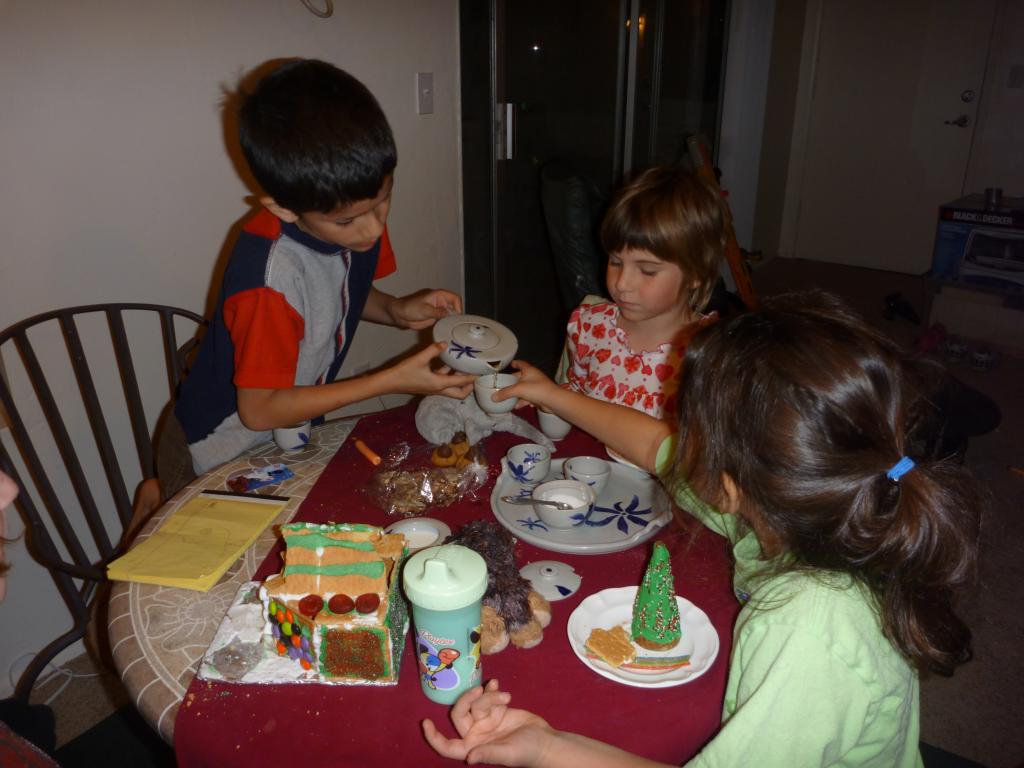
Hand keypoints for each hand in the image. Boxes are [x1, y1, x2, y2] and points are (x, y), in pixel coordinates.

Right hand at [385, 342, 474, 397]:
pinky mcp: (429, 385)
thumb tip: (445, 343)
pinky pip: (443, 382)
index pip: (461, 383)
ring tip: (465, 367)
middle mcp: (439, 389)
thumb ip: (433, 350)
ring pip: (452, 388)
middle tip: (474, 374)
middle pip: (460, 393)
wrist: (390, 382)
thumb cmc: (404, 372)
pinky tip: (448, 363)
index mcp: (439, 384)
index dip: (472, 378)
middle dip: (469, 386)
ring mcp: (434, 388)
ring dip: (459, 380)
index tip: (481, 373)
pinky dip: (448, 375)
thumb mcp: (419, 359)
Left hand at [389, 289, 462, 329]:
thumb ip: (438, 312)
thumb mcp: (425, 309)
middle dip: (457, 313)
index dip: (458, 305)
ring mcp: (438, 310)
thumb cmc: (408, 307)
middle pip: (454, 306)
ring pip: (450, 314)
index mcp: (438, 295)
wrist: (399, 315)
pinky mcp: (435, 317)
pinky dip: (447, 324)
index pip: (454, 298)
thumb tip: (450, 314)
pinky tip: (447, 328)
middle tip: (456, 322)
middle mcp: (440, 302)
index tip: (457, 314)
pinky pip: (445, 320)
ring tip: (452, 326)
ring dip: (452, 319)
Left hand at [422, 680, 553, 765]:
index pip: (448, 746)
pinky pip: (488, 695)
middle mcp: (476, 734)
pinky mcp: (497, 710)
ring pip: (477, 702)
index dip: (434, 737)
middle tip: (481, 690)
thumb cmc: (527, 752)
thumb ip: (487, 753)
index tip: (425, 722)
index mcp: (473, 748)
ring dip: (489, 696)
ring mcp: (486, 721)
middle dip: (468, 700)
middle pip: (459, 714)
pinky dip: (492, 689)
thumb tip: (468, 758)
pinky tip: (497, 684)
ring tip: (506, 697)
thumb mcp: (508, 753)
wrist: (546, 741)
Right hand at [493, 361, 560, 410]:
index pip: (521, 363)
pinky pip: (527, 398)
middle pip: (521, 377)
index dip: (515, 363)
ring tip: (506, 396)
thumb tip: (493, 397)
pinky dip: (521, 401)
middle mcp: (533, 376)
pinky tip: (515, 407)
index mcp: (529, 370)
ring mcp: (537, 386)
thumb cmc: (535, 389)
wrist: (553, 400)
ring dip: (516, 393)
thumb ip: (505, 393)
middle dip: (513, 380)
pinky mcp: (539, 396)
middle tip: (503, 383)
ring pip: (524, 388)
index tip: (509, 364)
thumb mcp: (518, 390)